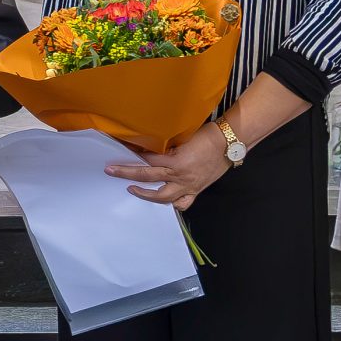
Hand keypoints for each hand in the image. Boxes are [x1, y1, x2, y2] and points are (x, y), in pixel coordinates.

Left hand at [105, 128, 232, 211]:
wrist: (230, 143)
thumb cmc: (208, 136)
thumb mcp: (184, 138)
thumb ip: (168, 147)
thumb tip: (151, 148)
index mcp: (176, 160)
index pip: (148, 159)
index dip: (133, 156)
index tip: (119, 152)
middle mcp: (179, 176)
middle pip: (147, 177)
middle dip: (127, 173)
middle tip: (111, 171)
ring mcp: (187, 185)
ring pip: (162, 196)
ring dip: (145, 194)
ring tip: (132, 189)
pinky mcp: (195, 189)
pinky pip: (182, 203)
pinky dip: (173, 204)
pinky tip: (166, 203)